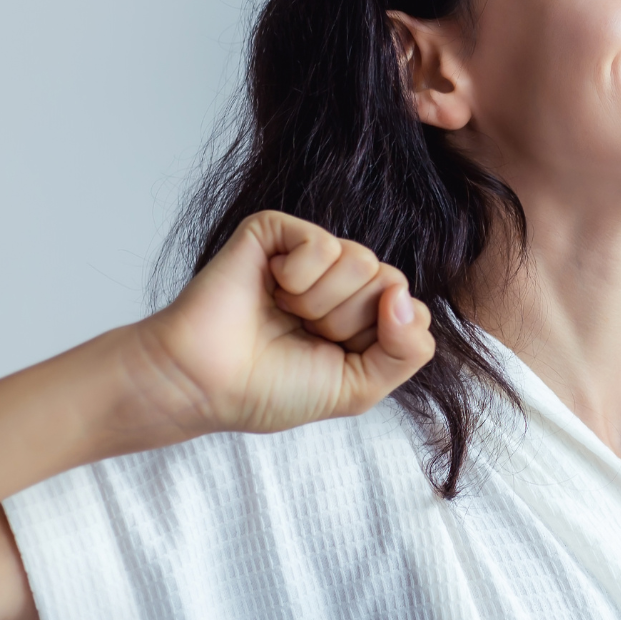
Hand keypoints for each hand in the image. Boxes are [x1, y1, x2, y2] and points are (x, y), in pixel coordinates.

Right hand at [127, 211, 434, 437]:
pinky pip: (324, 244)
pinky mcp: (277, 231)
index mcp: (366, 315)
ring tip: (284, 312)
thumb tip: (404, 296)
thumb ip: (408, 351)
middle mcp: (344, 280)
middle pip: (391, 283)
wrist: (205, 383)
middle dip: (346, 323)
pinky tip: (270, 288)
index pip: (414, 311)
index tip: (333, 357)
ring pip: (362, 262)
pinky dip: (298, 279)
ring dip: (320, 303)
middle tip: (301, 334)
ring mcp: (311, 254)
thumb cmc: (273, 388)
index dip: (379, 342)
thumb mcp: (360, 387)